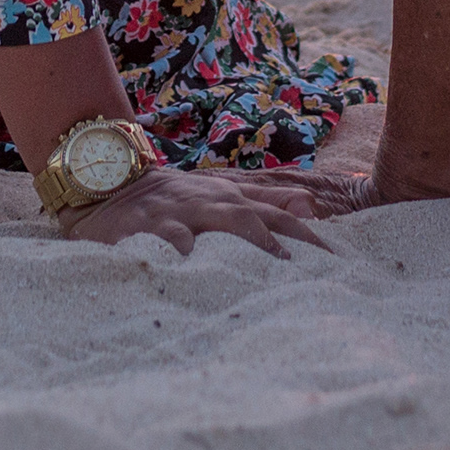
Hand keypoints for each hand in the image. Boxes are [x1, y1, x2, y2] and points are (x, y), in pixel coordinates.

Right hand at [59, 164, 353, 255]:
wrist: (109, 181)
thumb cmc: (170, 198)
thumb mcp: (218, 195)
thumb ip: (261, 201)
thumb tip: (308, 205)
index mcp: (228, 197)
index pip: (277, 213)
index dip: (309, 234)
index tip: (341, 260)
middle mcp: (212, 201)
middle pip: (261, 216)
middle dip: (295, 238)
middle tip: (324, 269)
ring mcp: (182, 211)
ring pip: (224, 219)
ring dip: (252, 238)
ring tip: (279, 263)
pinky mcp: (149, 224)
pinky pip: (168, 235)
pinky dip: (182, 246)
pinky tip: (193, 262)